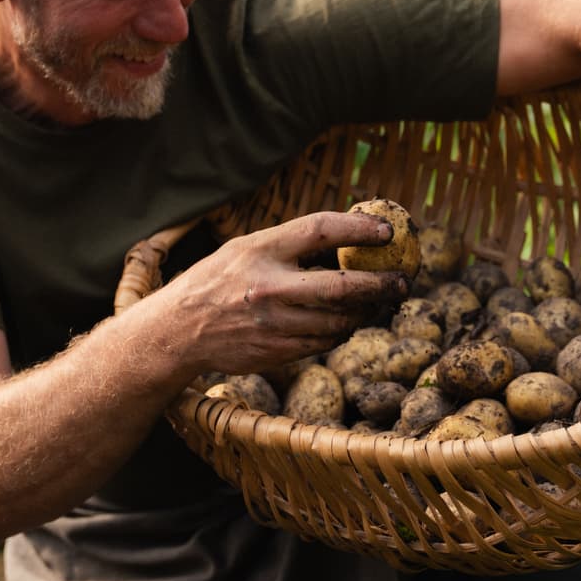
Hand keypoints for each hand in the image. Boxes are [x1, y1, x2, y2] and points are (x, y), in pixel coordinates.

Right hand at [152, 211, 407, 376]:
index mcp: (260, 251)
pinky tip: (345, 322)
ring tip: (377, 302)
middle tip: (401, 280)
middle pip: (343, 286)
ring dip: (365, 312)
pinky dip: (340, 331)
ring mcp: (275, 324)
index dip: (359, 229)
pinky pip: (324, 342)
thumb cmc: (215, 283)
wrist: (179, 332)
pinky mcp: (277, 352)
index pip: (320, 230)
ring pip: (339, 321)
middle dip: (380, 284)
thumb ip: (288, 243)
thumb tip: (344, 237)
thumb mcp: (243, 249)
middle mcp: (269, 288)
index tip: (385, 232)